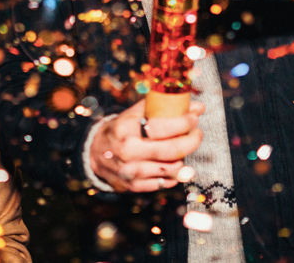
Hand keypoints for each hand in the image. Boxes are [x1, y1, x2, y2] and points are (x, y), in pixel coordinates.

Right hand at [88, 99, 203, 192]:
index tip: (195, 116)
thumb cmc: (121, 130)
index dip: (184, 122)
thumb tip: (196, 106)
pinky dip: (175, 173)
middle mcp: (128, 152)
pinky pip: (165, 182)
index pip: (162, 126)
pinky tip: (175, 162)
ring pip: (171, 168)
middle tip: (197, 133)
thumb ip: (161, 107)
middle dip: (191, 141)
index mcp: (126, 129)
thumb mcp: (133, 113)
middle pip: (171, 150)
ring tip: (183, 147)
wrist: (95, 154)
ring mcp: (131, 172)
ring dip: (184, 157)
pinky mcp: (134, 187)